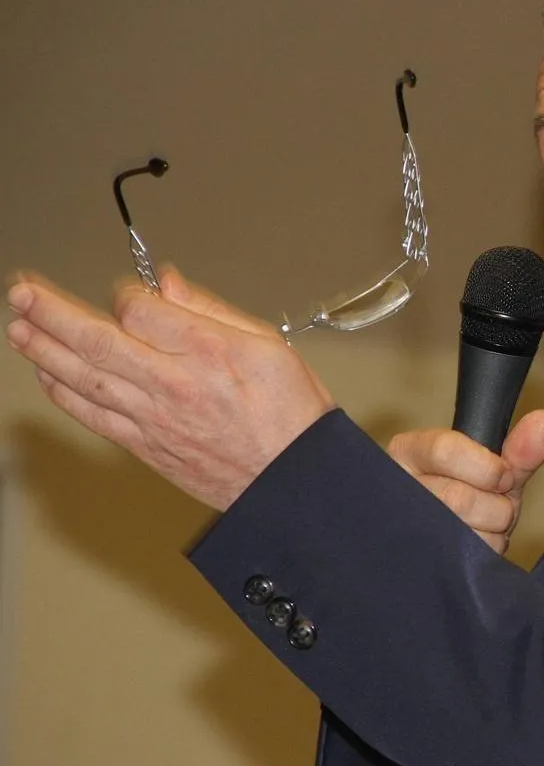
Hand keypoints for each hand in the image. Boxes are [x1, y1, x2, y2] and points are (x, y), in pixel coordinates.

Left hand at [5, 266, 334, 510]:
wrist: (294, 480)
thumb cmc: (290, 415)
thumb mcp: (269, 345)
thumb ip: (212, 310)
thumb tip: (169, 285)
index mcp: (207, 350)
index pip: (139, 309)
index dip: (124, 293)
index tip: (128, 290)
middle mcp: (172, 383)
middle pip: (96, 339)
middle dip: (52, 312)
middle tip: (23, 292)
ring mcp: (153, 418)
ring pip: (84, 377)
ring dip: (43, 350)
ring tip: (18, 326)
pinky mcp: (146, 446)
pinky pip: (93, 416)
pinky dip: (64, 394)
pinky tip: (48, 376)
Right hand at [387, 410, 543, 554]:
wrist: (450, 547)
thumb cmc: (470, 499)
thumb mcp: (495, 473)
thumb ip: (520, 451)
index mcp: (410, 452)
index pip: (446, 450)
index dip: (489, 469)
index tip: (504, 478)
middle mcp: (395, 487)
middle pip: (457, 498)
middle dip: (495, 508)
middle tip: (494, 508)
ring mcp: (399, 527)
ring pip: (460, 534)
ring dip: (490, 534)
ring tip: (482, 528)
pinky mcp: (410, 563)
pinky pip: (459, 564)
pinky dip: (483, 557)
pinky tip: (475, 552)